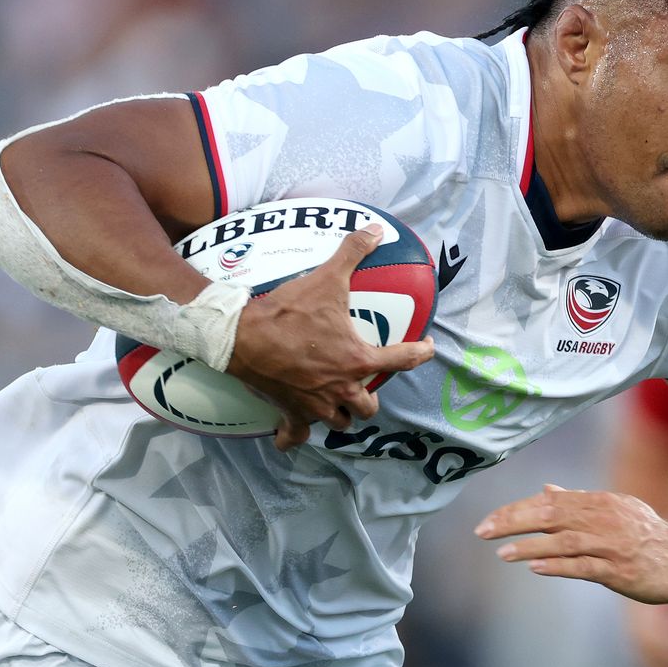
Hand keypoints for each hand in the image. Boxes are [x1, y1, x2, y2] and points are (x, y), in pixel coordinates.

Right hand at [225, 224, 435, 450]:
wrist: (241, 335)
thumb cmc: (288, 311)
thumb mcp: (326, 279)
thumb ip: (352, 253)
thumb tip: (374, 230)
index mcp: (358, 361)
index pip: (404, 360)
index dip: (421, 353)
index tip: (426, 347)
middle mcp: (342, 388)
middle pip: (368, 406)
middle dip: (369, 397)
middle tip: (364, 382)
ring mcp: (316, 406)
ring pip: (341, 422)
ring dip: (342, 414)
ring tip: (337, 399)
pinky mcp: (290, 413)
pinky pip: (297, 436)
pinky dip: (296, 436)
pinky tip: (291, 434)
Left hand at [477, 486, 667, 603]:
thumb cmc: (645, 535)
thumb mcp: (613, 510)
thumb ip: (578, 502)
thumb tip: (546, 490)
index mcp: (599, 502)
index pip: (549, 501)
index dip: (516, 509)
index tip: (489, 521)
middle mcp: (603, 518)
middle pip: (551, 515)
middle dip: (514, 522)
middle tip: (483, 531)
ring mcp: (612, 545)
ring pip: (565, 541)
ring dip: (531, 545)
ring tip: (503, 553)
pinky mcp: (620, 570)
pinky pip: (585, 566)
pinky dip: (559, 565)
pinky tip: (536, 566)